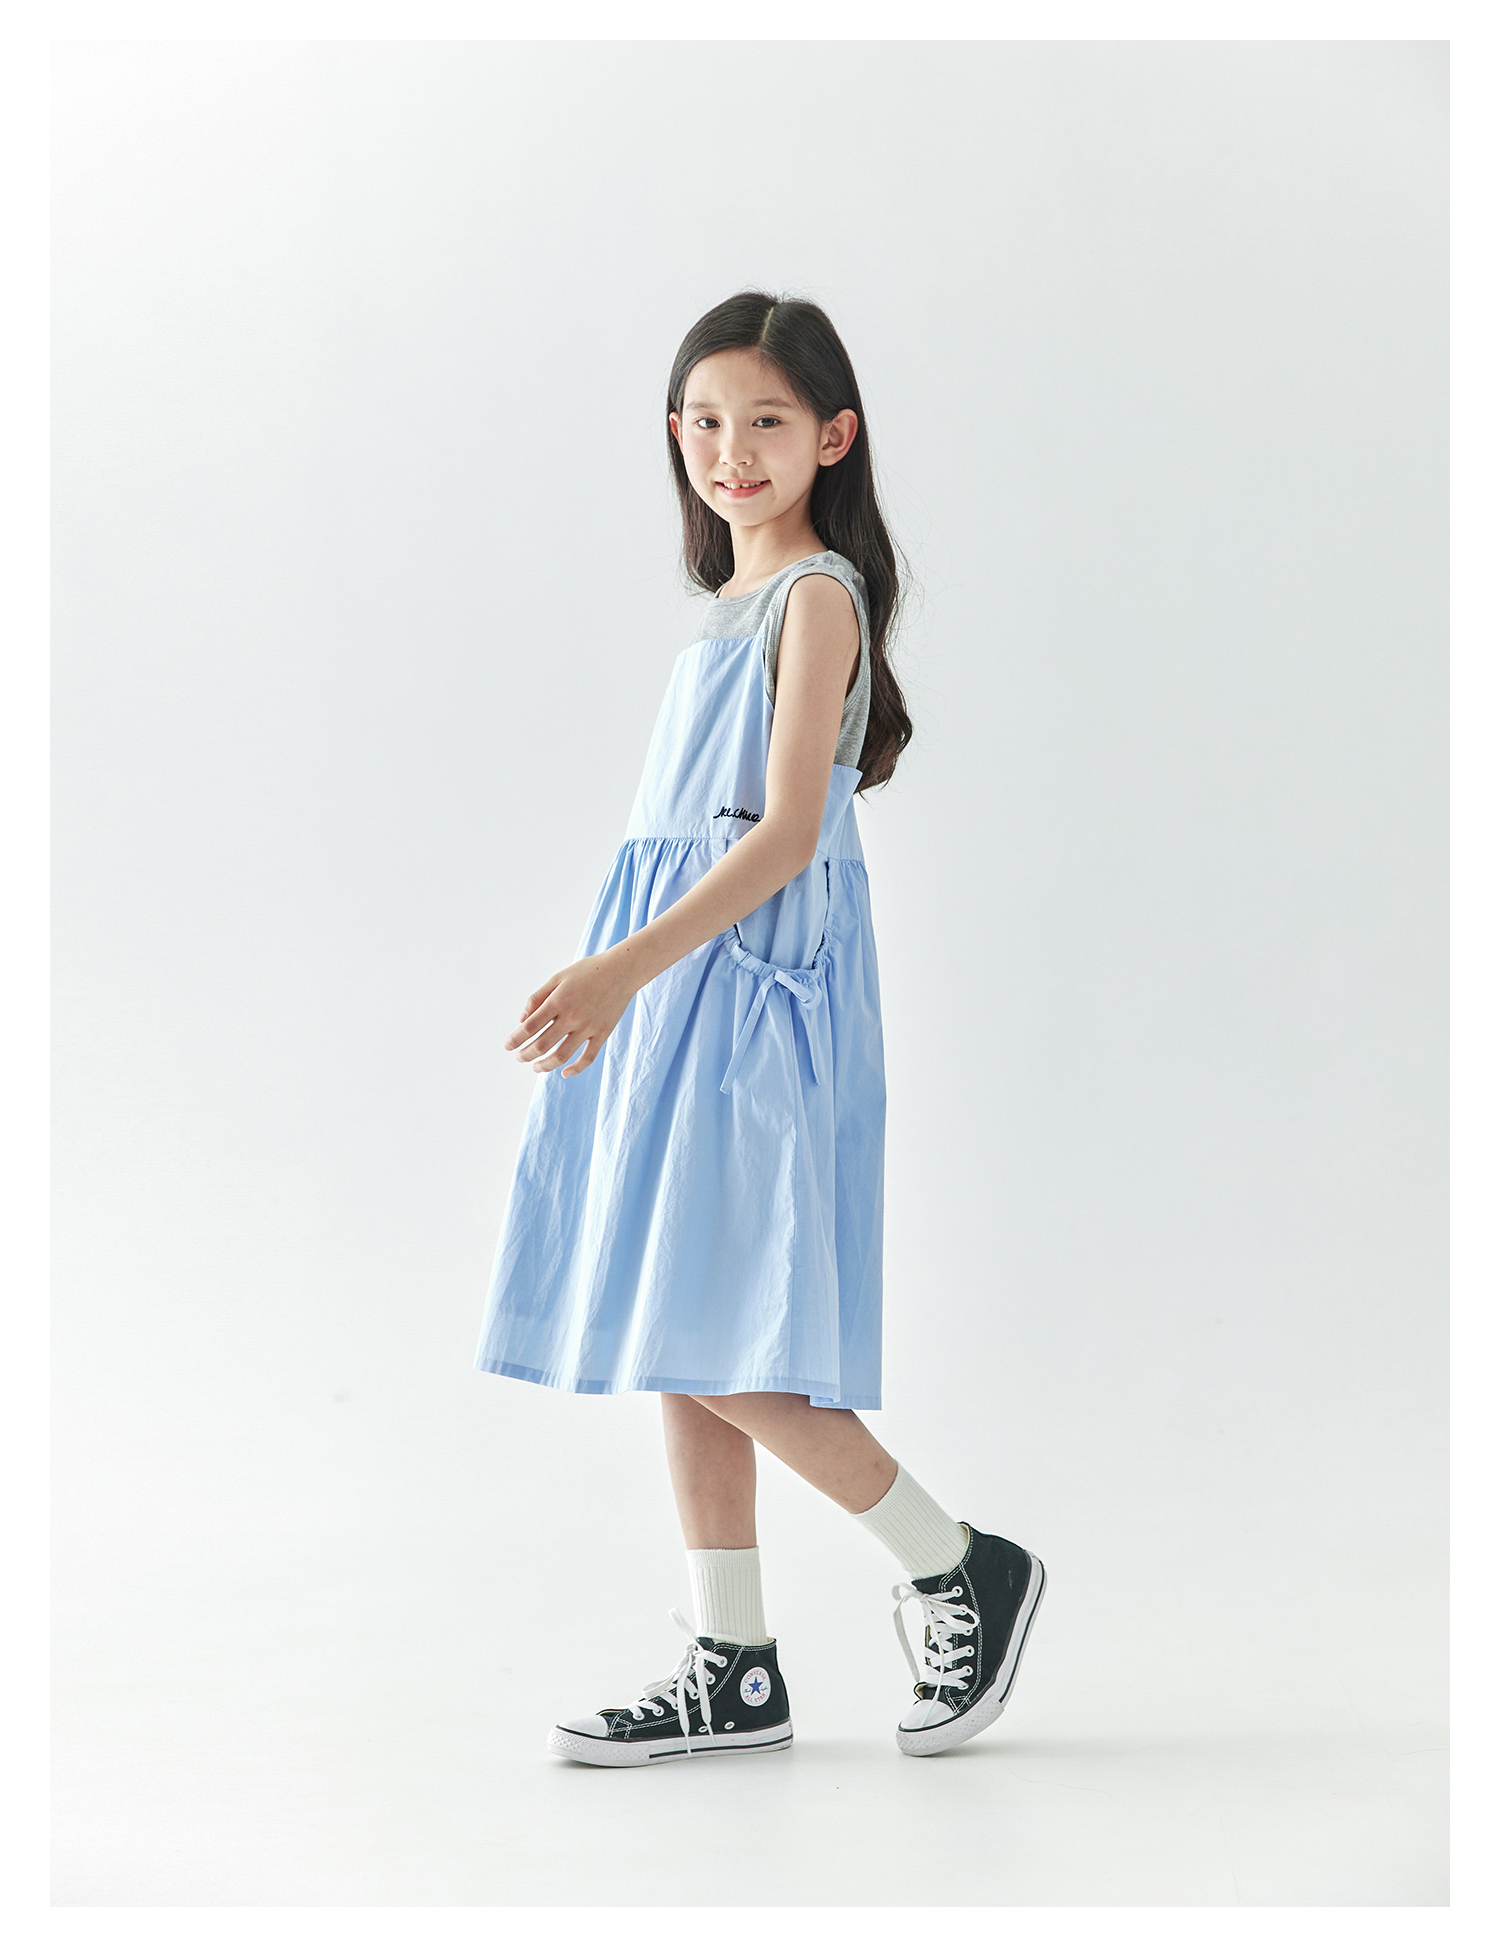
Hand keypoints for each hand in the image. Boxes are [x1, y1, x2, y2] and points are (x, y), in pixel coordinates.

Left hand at [504, 949, 638, 1077]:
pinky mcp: (602, 1034)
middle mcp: (571, 1017)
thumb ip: (537, 997)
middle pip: (542, 1045)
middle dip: (525, 1054)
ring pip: (562, 1055)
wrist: (621, 970)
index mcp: (557, 1001)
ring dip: (544, 1065)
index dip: (515, 1039)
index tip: (507, 1046)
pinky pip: (588, 1058)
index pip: (529, 1027)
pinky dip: (575, 1069)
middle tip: (519, 1057)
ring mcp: (588, 1027)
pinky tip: (564, 1073)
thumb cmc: (587, 971)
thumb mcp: (558, 977)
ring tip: (535, 1067)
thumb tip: (522, 1019)